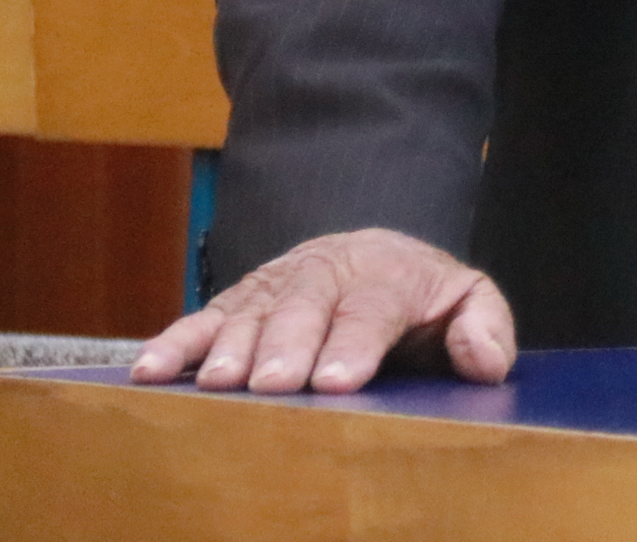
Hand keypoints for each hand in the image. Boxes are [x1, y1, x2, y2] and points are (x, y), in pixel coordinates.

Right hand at [128, 228, 514, 393]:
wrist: (374, 253)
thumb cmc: (421, 295)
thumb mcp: (467, 300)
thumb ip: (485, 327)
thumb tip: (486, 360)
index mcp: (387, 274)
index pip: (371, 308)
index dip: (354, 343)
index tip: (337, 380)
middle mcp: (327, 271)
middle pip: (304, 306)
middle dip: (287, 346)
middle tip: (274, 384)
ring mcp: (277, 283)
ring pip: (250, 312)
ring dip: (229, 348)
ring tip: (216, 383)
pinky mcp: (239, 299)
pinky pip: (203, 318)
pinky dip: (174, 342)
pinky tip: (150, 370)